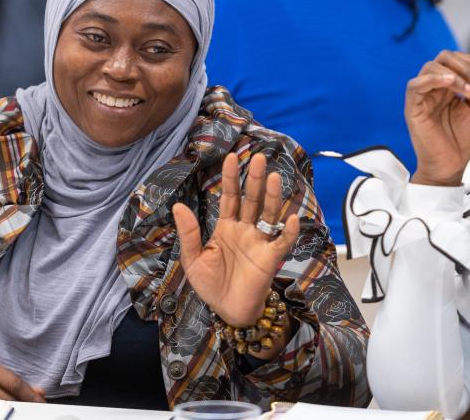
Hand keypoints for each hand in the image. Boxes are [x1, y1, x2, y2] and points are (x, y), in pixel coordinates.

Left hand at [173, 153, 298, 343]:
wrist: (227, 311)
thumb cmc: (211, 285)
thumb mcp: (193, 258)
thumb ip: (188, 233)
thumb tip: (178, 205)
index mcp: (226, 227)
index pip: (230, 197)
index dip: (231, 178)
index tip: (231, 157)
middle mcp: (245, 230)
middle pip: (253, 200)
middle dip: (255, 179)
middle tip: (259, 157)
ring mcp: (260, 242)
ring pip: (269, 215)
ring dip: (273, 197)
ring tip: (275, 177)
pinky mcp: (271, 258)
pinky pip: (282, 242)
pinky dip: (288, 231)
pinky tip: (291, 218)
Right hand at [406, 51, 469, 185]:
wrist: (450, 166)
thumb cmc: (461, 141)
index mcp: (448, 87)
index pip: (456, 59)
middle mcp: (433, 88)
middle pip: (443, 57)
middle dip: (465, 65)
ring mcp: (422, 97)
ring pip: (430, 67)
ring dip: (454, 74)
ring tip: (468, 90)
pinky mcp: (413, 108)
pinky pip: (415, 85)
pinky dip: (433, 79)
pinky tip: (449, 83)